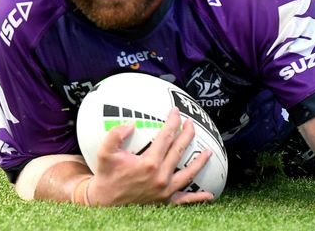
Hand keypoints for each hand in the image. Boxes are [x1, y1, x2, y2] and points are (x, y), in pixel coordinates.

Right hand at [88, 107, 213, 205]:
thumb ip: (115, 136)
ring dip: (199, 162)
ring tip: (208, 152)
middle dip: (187, 134)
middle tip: (191, 123)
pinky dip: (197, 198)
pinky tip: (209, 194)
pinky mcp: (165, 201)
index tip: (176, 112)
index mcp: (149, 164)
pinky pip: (184, 200)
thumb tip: (131, 124)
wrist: (105, 202)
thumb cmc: (107, 176)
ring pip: (188, 174)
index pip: (166, 138)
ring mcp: (165, 191)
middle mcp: (160, 177)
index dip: (172, 122)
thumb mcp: (105, 153)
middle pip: (179, 151)